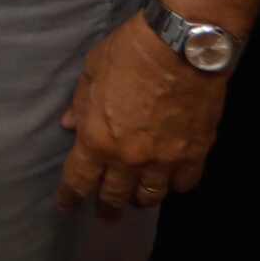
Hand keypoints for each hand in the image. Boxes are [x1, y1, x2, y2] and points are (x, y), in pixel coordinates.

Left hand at [56, 13, 227, 215]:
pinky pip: (184, 184)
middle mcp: (129, 158)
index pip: (78, 180)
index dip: (70, 197)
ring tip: (137, 199)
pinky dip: (175, 186)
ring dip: (140, 200)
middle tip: (105, 213)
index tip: (65, 205)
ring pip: (150, 196)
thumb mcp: (92, 71)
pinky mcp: (194, 154)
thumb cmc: (129, 53)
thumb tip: (70, 125)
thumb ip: (81, 103)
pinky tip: (171, 182)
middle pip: (115, 196)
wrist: (181, 47)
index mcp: (97, 138)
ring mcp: (164, 160)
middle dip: (107, 207)